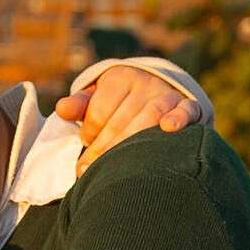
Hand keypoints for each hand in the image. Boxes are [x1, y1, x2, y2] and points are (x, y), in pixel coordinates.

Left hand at [55, 65, 200, 174]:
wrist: (158, 88)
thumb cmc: (119, 101)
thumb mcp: (98, 97)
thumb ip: (80, 104)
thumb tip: (61, 109)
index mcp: (120, 78)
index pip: (100, 111)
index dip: (89, 133)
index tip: (86, 145)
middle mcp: (145, 83)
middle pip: (122, 119)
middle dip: (103, 149)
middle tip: (88, 171)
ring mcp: (167, 94)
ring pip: (149, 118)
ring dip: (131, 144)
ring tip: (117, 168)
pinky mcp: (188, 105)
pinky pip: (186, 110)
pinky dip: (179, 118)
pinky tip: (168, 128)